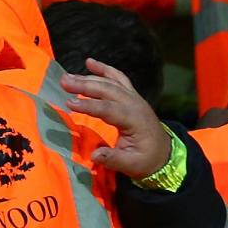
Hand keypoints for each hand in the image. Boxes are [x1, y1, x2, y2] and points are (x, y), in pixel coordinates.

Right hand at [59, 61, 174, 178]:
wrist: (164, 153)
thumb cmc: (146, 159)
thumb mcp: (132, 165)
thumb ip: (113, 159)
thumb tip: (94, 155)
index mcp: (135, 120)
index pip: (108, 109)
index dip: (89, 106)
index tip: (69, 103)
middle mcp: (135, 104)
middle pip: (108, 90)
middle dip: (85, 85)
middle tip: (63, 82)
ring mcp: (134, 97)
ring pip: (110, 82)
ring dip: (89, 78)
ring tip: (67, 77)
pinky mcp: (132, 95)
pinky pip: (118, 78)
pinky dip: (104, 69)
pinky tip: (89, 62)